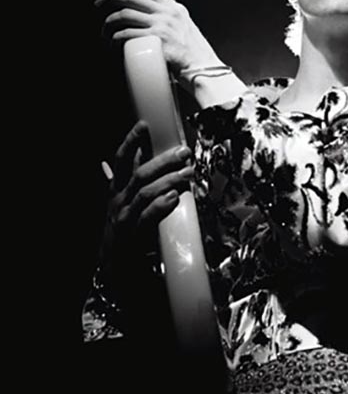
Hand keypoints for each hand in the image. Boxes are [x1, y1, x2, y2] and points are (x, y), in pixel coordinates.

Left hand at [95, 0, 219, 73]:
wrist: (204, 69)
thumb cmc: (195, 57)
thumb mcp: (187, 32)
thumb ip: (172, 24)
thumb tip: (154, 25)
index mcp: (176, 10)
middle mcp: (168, 13)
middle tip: (99, 4)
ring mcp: (162, 25)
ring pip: (124, 15)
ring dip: (109, 25)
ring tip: (105, 34)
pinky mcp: (156, 39)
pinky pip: (127, 34)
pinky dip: (115, 39)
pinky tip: (113, 45)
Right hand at [104, 120, 194, 262]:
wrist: (113, 268)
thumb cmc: (122, 230)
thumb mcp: (122, 203)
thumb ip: (129, 181)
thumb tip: (133, 157)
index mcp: (115, 190)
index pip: (120, 161)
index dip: (131, 142)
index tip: (143, 125)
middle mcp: (118, 201)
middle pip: (139, 174)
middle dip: (162, 161)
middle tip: (183, 152)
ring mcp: (124, 218)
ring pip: (145, 192)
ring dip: (169, 180)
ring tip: (188, 173)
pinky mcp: (133, 235)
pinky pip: (147, 217)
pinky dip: (161, 206)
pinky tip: (174, 198)